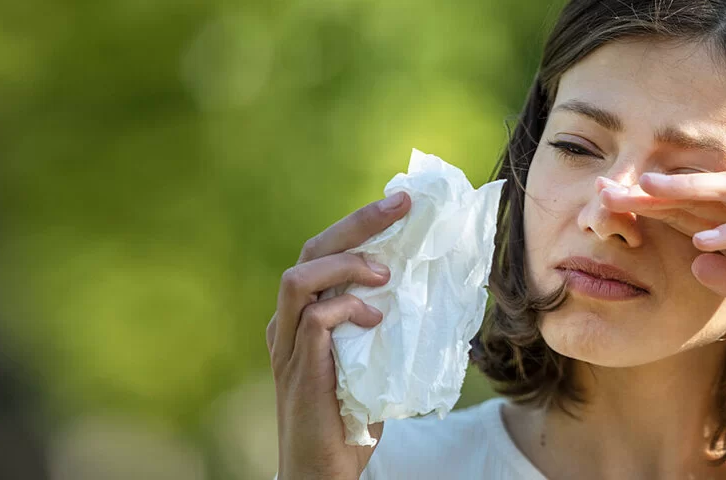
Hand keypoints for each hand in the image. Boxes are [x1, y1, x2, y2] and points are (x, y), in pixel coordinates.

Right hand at [267, 191, 409, 478]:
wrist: (324, 472)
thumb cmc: (352, 420)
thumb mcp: (376, 360)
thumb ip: (388, 326)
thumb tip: (438, 292)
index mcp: (304, 316)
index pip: (323, 253)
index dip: (359, 224)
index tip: (400, 202)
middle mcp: (287, 323)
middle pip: (309, 251)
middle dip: (356, 223)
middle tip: (400, 206)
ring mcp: (288, 346)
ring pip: (299, 277)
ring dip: (347, 266)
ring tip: (385, 274)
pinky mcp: (299, 370)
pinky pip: (315, 319)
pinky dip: (347, 309)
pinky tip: (376, 319)